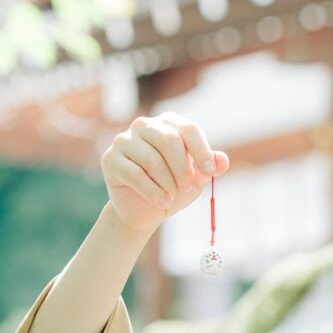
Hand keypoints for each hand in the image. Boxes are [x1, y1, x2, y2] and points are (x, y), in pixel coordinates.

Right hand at [100, 113, 229, 233]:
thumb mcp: (196, 178)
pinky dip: (153, 192)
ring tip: (173, 197)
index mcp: (168, 123)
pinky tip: (163, 203)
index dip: (201, 150)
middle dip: (182, 169)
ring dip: (168, 183)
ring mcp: (124, 140)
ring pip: (152, 160)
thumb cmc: (173, 187)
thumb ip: (209, 167)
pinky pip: (135, 174)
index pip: (188, 128)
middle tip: (187, 188)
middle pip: (169, 140)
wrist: (144, 209)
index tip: (210, 172)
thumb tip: (222, 160)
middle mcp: (144, 125)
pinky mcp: (110, 159)